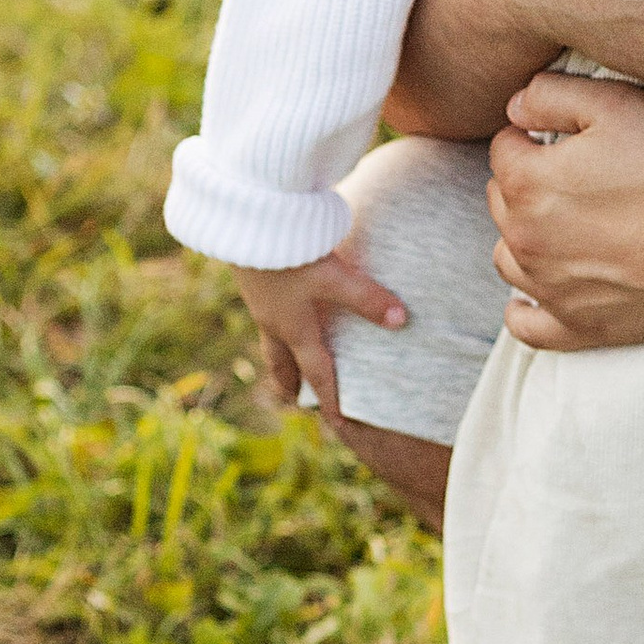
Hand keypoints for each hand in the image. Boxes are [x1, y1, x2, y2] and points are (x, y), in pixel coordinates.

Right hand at [231, 241, 407, 414]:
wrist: (243, 220)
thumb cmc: (288, 251)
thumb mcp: (333, 276)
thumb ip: (367, 298)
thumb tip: (401, 321)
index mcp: (293, 328)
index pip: (315, 372)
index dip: (329, 398)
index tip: (338, 423)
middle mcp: (272, 319)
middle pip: (281, 362)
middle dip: (290, 382)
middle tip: (295, 399)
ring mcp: (258, 299)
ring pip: (269, 338)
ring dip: (278, 354)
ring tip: (284, 360)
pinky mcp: (252, 277)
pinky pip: (264, 313)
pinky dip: (275, 323)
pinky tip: (281, 308)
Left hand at [488, 72, 643, 349]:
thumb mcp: (616, 105)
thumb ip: (550, 95)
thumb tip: (514, 108)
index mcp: (526, 183)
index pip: (504, 147)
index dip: (535, 135)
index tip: (569, 138)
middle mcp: (524, 240)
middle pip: (502, 200)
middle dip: (529, 183)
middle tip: (579, 177)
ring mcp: (548, 290)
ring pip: (508, 257)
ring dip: (526, 238)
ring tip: (566, 225)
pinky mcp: (577, 328)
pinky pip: (526, 325)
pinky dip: (527, 307)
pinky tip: (544, 290)